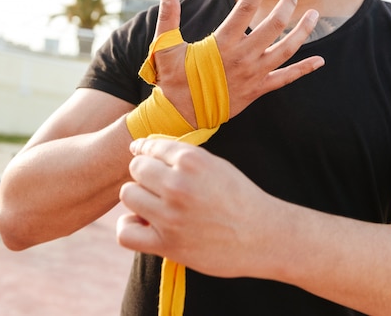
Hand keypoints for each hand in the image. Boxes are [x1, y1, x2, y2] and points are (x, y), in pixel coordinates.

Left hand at [117, 137, 274, 277]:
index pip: (150, 147)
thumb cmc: (241, 199)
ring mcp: (171, 216)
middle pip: (136, 169)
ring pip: (128, 195)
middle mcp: (178, 185)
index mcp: (192, 160)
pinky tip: (142, 224)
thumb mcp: (216, 165)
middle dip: (144, 175)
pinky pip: (125, 231)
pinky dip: (128, 227)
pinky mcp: (168, 244)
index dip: (146, 152)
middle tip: (159, 187)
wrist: (265, 237)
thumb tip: (142, 149)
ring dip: (137, 198)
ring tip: (153, 205)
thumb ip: (182, 157)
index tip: (145, 157)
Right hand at [153, 0, 324, 124]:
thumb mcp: (166, 46)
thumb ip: (169, 16)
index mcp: (222, 43)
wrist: (181, 114)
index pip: (247, 7)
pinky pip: (286, 79)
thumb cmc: (173, 79)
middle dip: (287, 3)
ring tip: (314, 14)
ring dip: (303, 30)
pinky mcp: (258, 90)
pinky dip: (304, 69)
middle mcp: (242, 57)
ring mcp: (253, 75)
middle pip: (274, 25)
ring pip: (286, 49)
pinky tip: (320, 60)